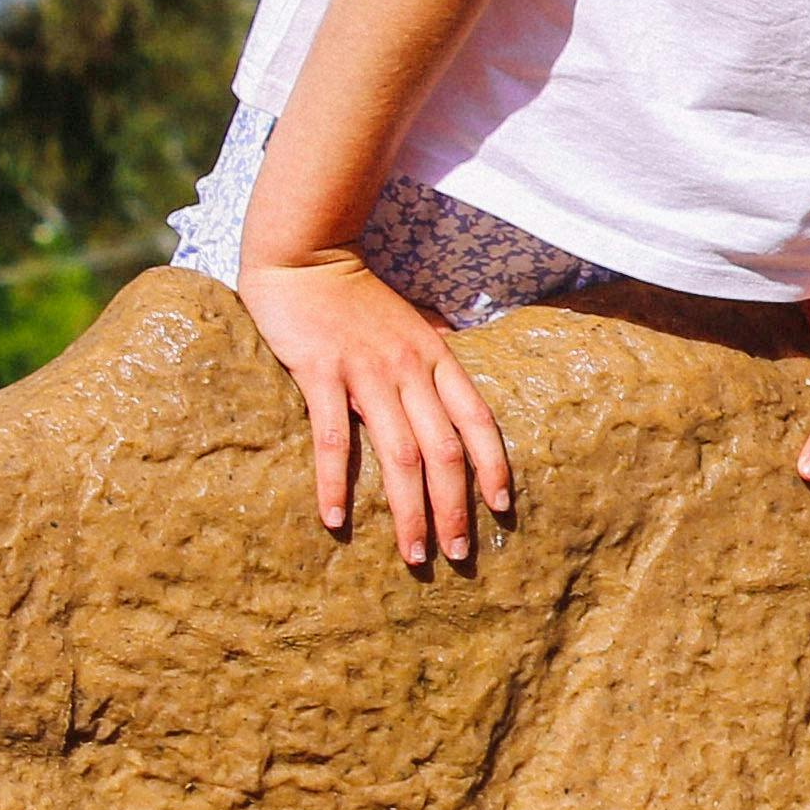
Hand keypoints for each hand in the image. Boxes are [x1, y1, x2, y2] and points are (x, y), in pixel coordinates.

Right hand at [237, 253, 508, 564]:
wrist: (307, 254)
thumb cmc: (357, 294)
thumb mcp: (411, 322)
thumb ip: (433, 353)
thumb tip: (453, 380)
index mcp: (437, 358)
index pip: (478, 421)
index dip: (494, 465)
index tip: (502, 508)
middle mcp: (410, 371)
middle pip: (445, 451)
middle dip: (455, 507)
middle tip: (458, 555)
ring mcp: (367, 373)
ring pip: (400, 455)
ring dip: (409, 510)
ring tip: (415, 554)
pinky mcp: (321, 374)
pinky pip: (335, 439)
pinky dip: (336, 483)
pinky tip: (335, 519)